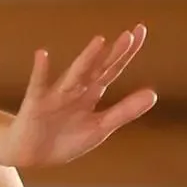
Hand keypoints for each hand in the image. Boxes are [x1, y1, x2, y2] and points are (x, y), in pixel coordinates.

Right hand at [5, 24, 155, 167]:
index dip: (126, 53)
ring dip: (86, 59)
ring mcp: (55, 95)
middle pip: (97, 68)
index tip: (140, 31)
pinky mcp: (36, 105)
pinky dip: (40, 71)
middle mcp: (75, 89)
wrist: (32, 154)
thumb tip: (154, 94)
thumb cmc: (65, 138)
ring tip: (99, 42)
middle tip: (129, 36)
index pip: (112, 69)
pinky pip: (38, 86)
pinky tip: (42, 55)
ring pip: (74, 75)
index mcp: (91, 93)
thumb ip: (125, 110)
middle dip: (113, 54)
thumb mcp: (100, 127)